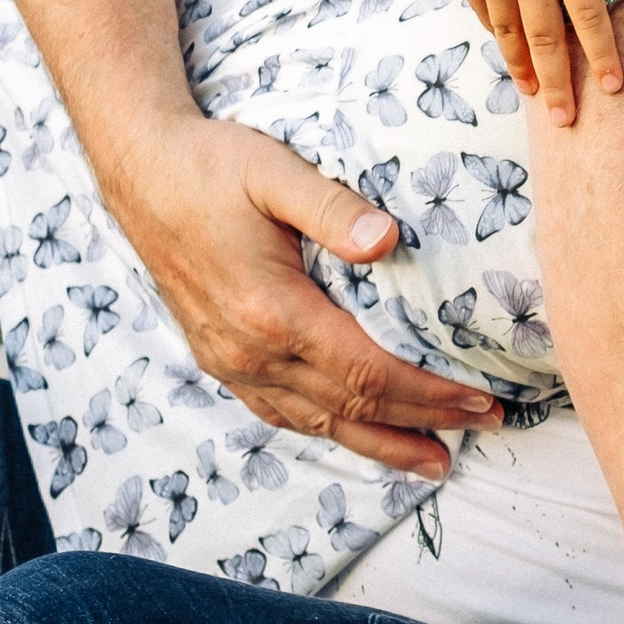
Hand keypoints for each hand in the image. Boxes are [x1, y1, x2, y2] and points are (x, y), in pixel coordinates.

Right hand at [108, 107, 501, 479]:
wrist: (140, 169)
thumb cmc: (210, 164)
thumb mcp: (274, 171)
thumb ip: (333, 207)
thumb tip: (388, 240)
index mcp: (272, 313)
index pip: (368, 373)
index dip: (428, 394)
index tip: (479, 400)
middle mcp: (249, 351)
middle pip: (351, 408)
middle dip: (422, 424)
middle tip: (483, 429)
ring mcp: (229, 361)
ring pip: (316, 422)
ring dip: (378, 443)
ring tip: (431, 459)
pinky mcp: (218, 357)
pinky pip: (280, 413)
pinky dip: (326, 430)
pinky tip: (354, 434)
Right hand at [433, 0, 623, 124]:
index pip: (590, 16)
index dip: (603, 55)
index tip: (614, 86)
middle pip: (548, 39)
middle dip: (561, 83)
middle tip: (568, 121)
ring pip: (513, 35)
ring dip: (526, 70)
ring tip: (538, 98)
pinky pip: (488, 17)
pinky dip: (502, 41)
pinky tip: (514, 59)